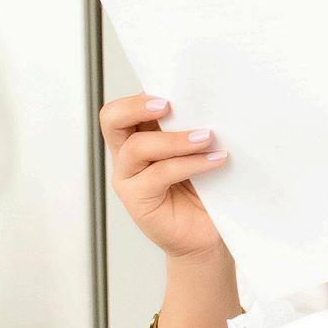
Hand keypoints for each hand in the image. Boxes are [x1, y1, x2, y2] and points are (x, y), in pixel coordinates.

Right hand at [100, 95, 233, 269]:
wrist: (209, 237)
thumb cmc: (205, 194)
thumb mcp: (199, 152)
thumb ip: (193, 129)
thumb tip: (209, 102)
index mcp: (140, 137)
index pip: (125, 107)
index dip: (140, 96)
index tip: (171, 90)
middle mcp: (128, 156)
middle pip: (112, 120)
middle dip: (137, 107)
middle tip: (168, 106)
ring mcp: (130, 179)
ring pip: (137, 147)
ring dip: (175, 139)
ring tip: (207, 137)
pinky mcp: (138, 201)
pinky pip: (159, 174)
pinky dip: (190, 164)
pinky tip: (215, 160)